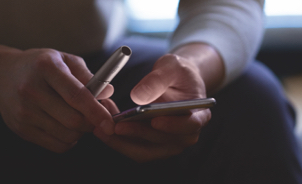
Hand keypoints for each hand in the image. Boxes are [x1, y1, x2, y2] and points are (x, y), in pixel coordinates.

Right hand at [0, 47, 114, 152]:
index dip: (97, 112)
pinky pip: (56, 145)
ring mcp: (24, 111)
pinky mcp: (21, 128)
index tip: (110, 123)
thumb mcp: (65, 60)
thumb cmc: (41, 66)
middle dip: (91, 123)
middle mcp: (32, 90)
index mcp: (47, 68)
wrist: (2, 75)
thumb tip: (108, 93)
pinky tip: (66, 127)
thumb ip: (89, 76)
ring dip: (81, 132)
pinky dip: (69, 140)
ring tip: (78, 118)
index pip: (77, 95)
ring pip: (66, 135)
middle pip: (73, 120)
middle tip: (94, 116)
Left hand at [94, 53, 211, 162]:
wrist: (175, 80)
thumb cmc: (177, 72)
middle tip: (116, 122)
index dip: (173, 126)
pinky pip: (135, 149)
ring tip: (102, 125)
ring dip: (123, 141)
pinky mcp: (153, 145)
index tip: (155, 120)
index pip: (189, 126)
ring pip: (145, 151)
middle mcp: (186, 134)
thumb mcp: (171, 67)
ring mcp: (169, 143)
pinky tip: (103, 128)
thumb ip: (157, 80)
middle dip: (138, 133)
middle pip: (163, 141)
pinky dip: (119, 141)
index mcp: (199, 114)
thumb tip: (138, 97)